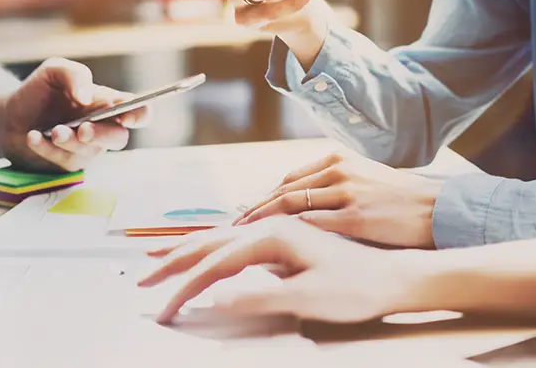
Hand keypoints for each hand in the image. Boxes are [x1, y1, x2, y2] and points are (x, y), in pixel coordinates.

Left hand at [0, 58, 148, 171]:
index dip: (140, 114)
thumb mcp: (54, 70)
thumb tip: (88, 97)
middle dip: (102, 135)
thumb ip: (75, 75)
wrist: (7, 115)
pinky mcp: (68, 162)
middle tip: (83, 129)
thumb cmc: (38, 90)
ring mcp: (86, 147)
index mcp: (107, 102)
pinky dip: (47, 149)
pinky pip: (65, 160)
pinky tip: (33, 137)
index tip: (127, 117)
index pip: (137, 110)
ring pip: (90, 151)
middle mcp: (102, 126)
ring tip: (52, 130)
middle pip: (119, 138)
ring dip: (70, 141)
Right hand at [139, 217, 417, 323]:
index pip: (215, 262)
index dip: (185, 286)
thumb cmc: (357, 288)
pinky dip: (211, 249)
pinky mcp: (284, 240)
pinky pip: (236, 241)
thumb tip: (213, 297)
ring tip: (159, 258)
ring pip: (221, 238)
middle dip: (174, 261)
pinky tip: (205, 254)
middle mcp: (271, 226)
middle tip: (142, 278)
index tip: (163, 309)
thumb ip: (259, 295)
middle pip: (211, 241)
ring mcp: (278, 231)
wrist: (394, 276)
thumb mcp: (308, 297)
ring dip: (188, 251)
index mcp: (273, 235)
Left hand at [235, 151, 441, 247]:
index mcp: (336, 159)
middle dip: (255, 209)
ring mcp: (345, 192)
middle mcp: (337, 170)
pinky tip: (273, 245)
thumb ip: (331, 187)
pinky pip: (312, 223)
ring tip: (243, 237)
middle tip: (232, 228)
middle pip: (283, 190)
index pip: (289, 179)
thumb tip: (299, 204)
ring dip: (263, 220)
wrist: (435, 208)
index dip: (264, 198)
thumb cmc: (398, 199)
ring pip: (291, 204)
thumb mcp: (362, 180)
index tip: (245, 214)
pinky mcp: (355, 216)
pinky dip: (289, 233)